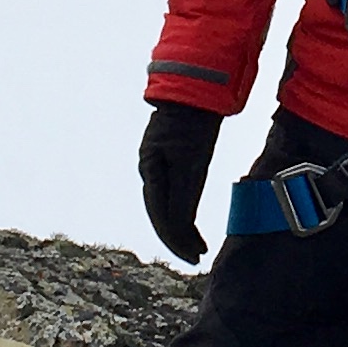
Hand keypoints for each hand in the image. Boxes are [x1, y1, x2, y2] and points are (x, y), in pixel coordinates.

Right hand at [138, 103, 222, 263]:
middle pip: (160, 214)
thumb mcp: (191, 162)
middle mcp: (150, 169)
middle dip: (178, 238)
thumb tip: (179, 228)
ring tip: (197, 246)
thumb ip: (183, 195)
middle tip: (196, 257)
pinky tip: (191, 221)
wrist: (194, 89)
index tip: (194, 256)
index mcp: (151, 171)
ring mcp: (158, 163)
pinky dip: (182, 210)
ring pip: (165, 205)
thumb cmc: (192, 125)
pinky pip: (172, 192)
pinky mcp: (170, 158)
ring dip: (180, 227)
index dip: (177, 240)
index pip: (161, 216)